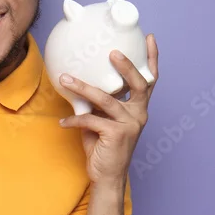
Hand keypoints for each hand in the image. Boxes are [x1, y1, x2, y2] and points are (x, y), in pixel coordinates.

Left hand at [58, 35, 158, 185]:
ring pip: (105, 99)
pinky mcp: (116, 135)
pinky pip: (91, 120)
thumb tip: (78, 80)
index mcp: (139, 108)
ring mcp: (129, 125)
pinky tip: (63, 123)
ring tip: (66, 79)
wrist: (107, 177)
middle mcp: (139, 115)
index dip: (152, 59)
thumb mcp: (103, 120)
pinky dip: (74, 120)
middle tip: (112, 52)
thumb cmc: (104, 147)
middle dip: (126, 66)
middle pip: (139, 85)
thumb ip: (98, 102)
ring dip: (83, 88)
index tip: (150, 37)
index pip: (150, 80)